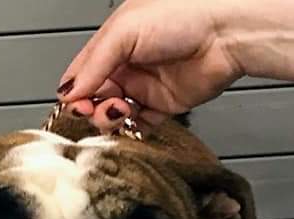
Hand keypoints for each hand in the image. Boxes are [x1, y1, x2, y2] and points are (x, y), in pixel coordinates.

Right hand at [57, 0, 240, 130]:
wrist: (226, 32)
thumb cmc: (183, 14)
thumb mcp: (124, 32)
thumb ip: (94, 63)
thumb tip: (68, 91)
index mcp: (113, 43)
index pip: (81, 74)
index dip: (73, 93)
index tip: (74, 106)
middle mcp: (127, 65)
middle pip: (95, 98)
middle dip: (91, 108)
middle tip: (96, 110)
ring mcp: (145, 86)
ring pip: (114, 114)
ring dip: (110, 120)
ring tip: (120, 110)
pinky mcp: (163, 106)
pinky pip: (140, 125)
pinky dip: (132, 130)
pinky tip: (132, 123)